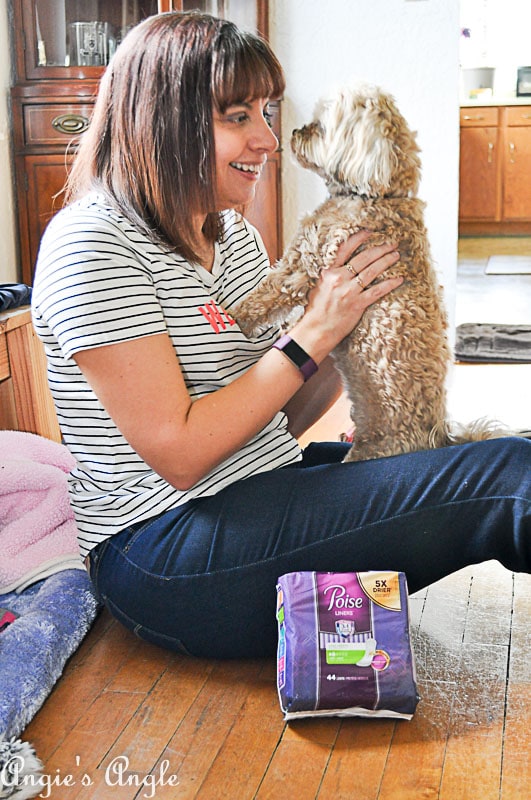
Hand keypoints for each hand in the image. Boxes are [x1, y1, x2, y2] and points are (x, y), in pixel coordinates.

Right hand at [294, 231, 402, 353]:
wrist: (317, 330)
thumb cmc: (316, 310)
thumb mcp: (319, 287)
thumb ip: (330, 275)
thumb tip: (339, 267)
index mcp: (329, 272)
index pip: (345, 249)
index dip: (359, 239)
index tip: (370, 232)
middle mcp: (339, 278)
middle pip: (364, 259)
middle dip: (380, 249)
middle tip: (391, 244)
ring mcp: (349, 291)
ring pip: (372, 271)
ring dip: (386, 262)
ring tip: (396, 256)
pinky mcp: (357, 304)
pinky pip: (377, 291)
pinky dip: (389, 284)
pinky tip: (398, 279)